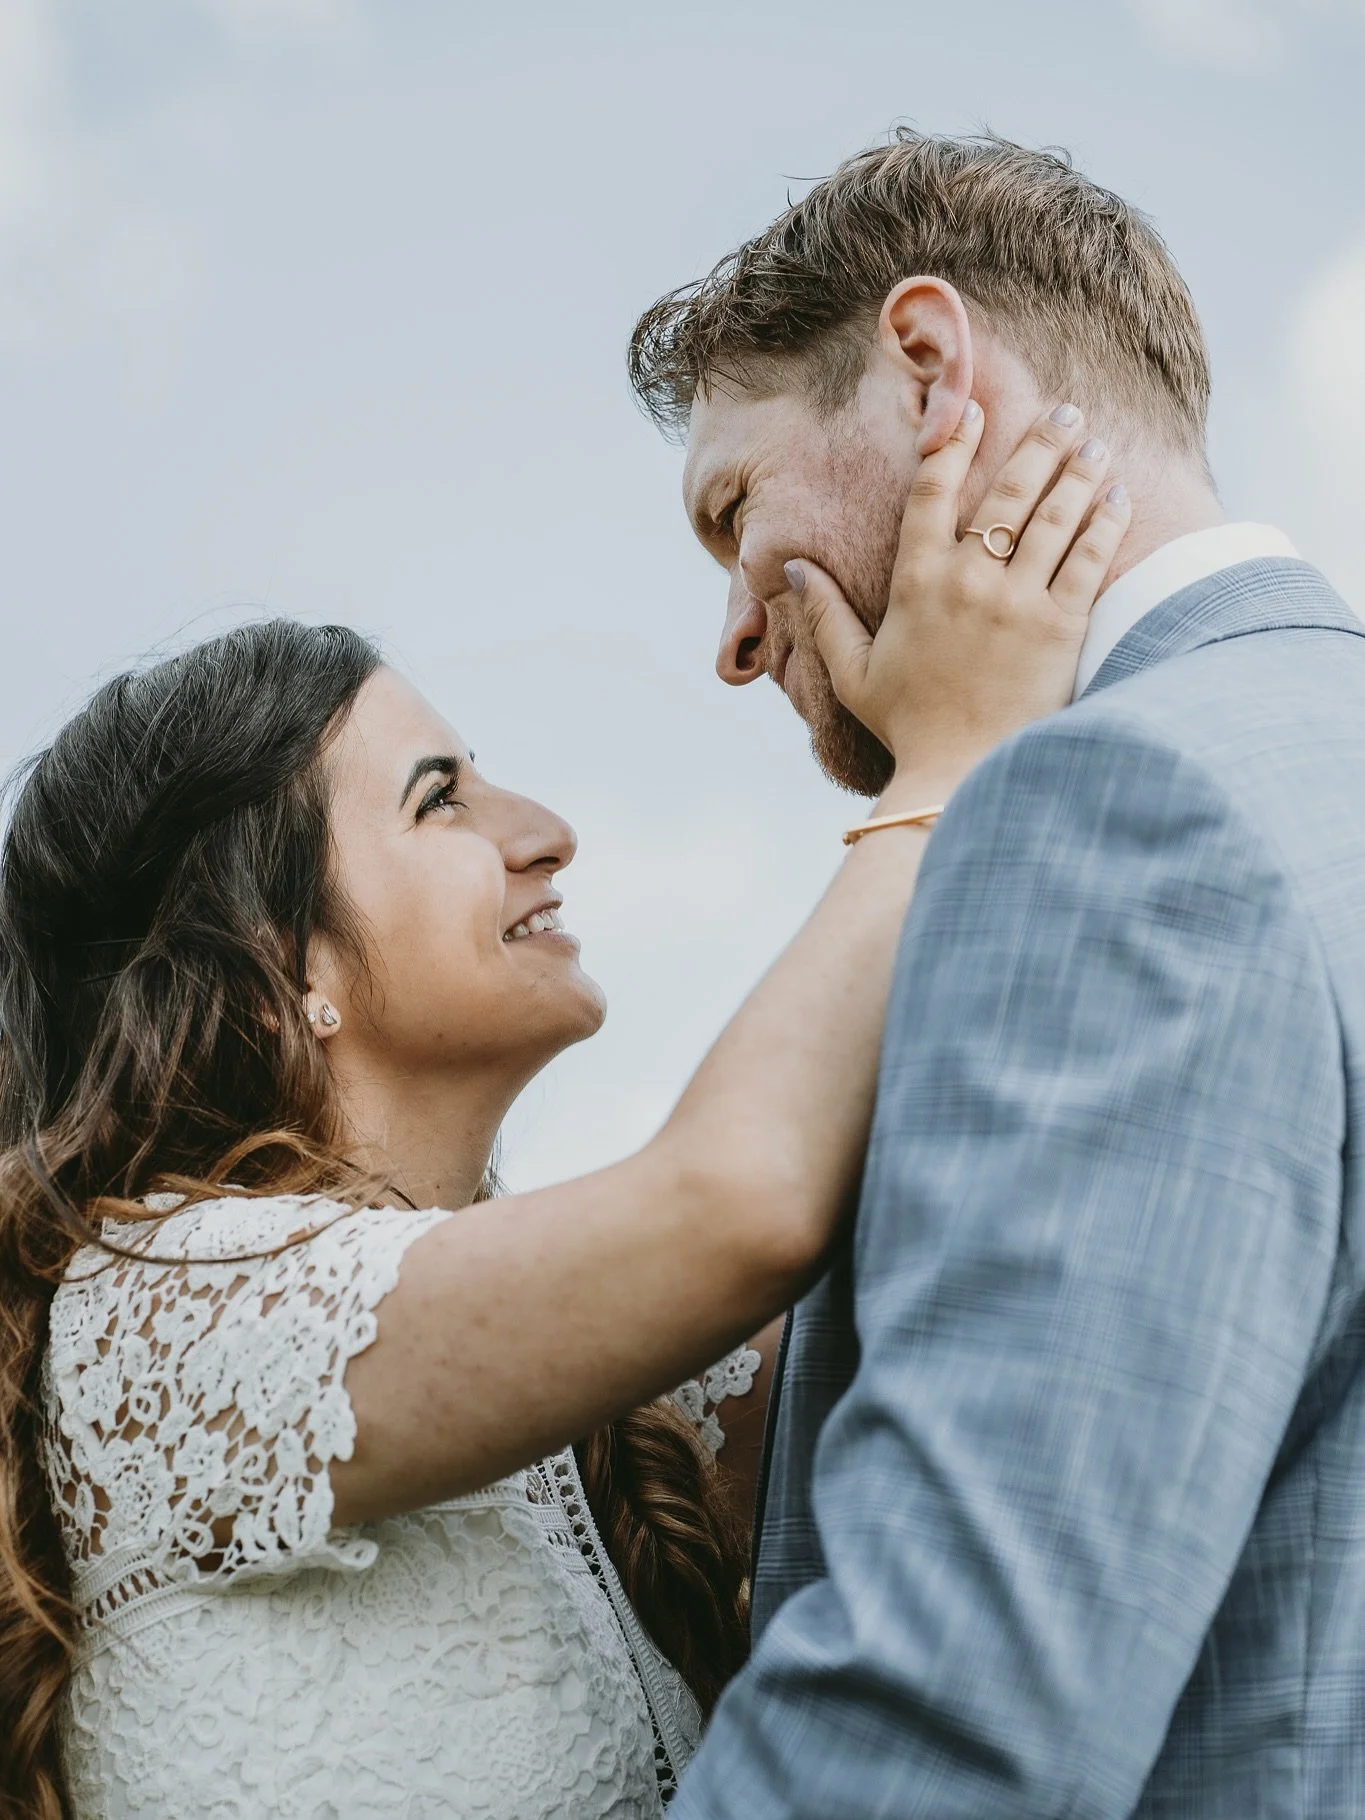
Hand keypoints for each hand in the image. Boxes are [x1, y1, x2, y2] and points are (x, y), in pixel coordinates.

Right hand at [786, 402, 1130, 802]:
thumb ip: (825, 616)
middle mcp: (967, 580)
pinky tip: (1119, 499)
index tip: (973, 409)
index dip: (955, 443)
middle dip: (1041, 442)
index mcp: (916, 582)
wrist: (960, 774)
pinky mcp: (1059, 628)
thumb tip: (794, 569)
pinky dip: (1105, 524)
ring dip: (1080, 472)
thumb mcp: (853, 672)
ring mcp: (1017, 601)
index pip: (933, 491)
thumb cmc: (907, 725)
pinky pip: (1088, 560)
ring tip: (1098, 445)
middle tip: (1065, 410)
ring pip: (1055, 516)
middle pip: (1009, 491)